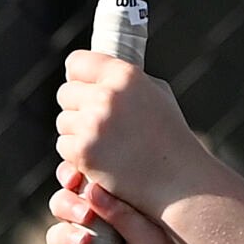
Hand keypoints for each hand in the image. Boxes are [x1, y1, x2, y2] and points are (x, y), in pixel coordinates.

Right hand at [45, 165, 205, 243]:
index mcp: (115, 214)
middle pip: (62, 203)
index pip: (86, 186)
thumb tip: (92, 188)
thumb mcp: (152, 240)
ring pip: (55, 233)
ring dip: (65, 232)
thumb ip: (124, 214)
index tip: (79, 177)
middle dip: (68, 203)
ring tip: (87, 242)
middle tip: (86, 213)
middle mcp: (94, 231)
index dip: (76, 177)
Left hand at [55, 51, 204, 215]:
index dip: (79, 75)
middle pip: (66, 93)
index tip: (84, 86)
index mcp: (126, 76)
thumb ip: (125, 81)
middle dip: (78, 107)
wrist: (180, 181)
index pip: (77, 62)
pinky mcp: (84, 152)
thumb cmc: (171, 138)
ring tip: (108, 145)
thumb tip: (96, 72)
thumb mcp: (158, 95)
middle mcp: (107, 97)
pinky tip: (103, 161)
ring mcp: (93, 125)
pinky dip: (78, 156)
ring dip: (77, 133)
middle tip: (99, 123)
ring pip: (63, 122)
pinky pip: (64, 146)